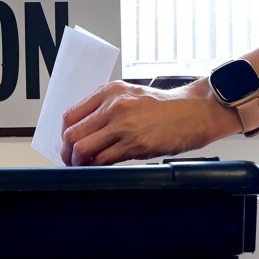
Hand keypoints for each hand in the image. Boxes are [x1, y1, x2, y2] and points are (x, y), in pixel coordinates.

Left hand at [60, 79, 239, 165]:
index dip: (64, 133)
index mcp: (109, 92)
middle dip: (66, 152)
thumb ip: (105, 107)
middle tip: (70, 159)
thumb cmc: (164, 106)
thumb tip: (83, 129)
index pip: (70, 115)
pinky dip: (96, 166)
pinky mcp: (135, 144)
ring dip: (78, 162)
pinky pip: (104, 159)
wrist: (194, 111)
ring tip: (83, 166)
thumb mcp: (130, 95)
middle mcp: (113, 106)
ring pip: (83, 149)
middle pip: (72, 134)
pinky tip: (99, 167)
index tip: (67, 142)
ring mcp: (123, 126)